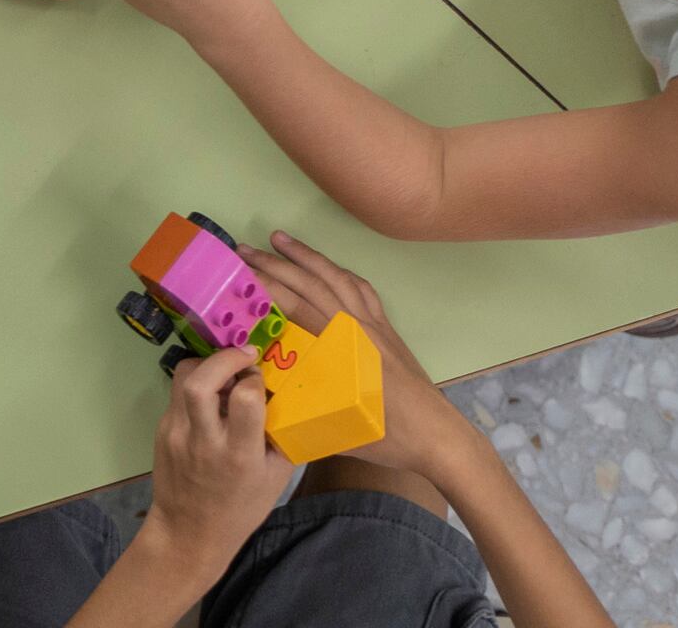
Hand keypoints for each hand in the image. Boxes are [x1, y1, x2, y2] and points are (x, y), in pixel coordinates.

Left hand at [142, 343, 295, 575]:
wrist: (188, 532)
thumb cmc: (240, 508)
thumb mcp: (276, 477)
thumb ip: (280, 434)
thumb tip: (285, 392)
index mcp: (238, 455)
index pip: (244, 399)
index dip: (254, 380)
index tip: (260, 381)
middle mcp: (204, 441)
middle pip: (201, 382)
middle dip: (225, 358)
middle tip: (244, 356)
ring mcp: (176, 434)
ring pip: (183, 377)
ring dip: (207, 365)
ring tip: (225, 373)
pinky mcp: (161, 430)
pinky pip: (177, 393)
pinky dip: (196, 386)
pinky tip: (211, 400)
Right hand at [237, 230, 471, 480]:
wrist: (439, 437)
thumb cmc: (390, 438)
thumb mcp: (337, 433)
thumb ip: (299, 420)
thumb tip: (257, 407)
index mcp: (344, 348)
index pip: (298, 307)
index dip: (267, 288)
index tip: (239, 275)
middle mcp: (359, 327)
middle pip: (313, 284)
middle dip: (276, 263)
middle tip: (243, 250)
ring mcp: (376, 325)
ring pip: (337, 278)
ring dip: (306, 256)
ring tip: (278, 239)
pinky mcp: (387, 330)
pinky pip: (361, 289)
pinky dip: (340, 273)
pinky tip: (328, 269)